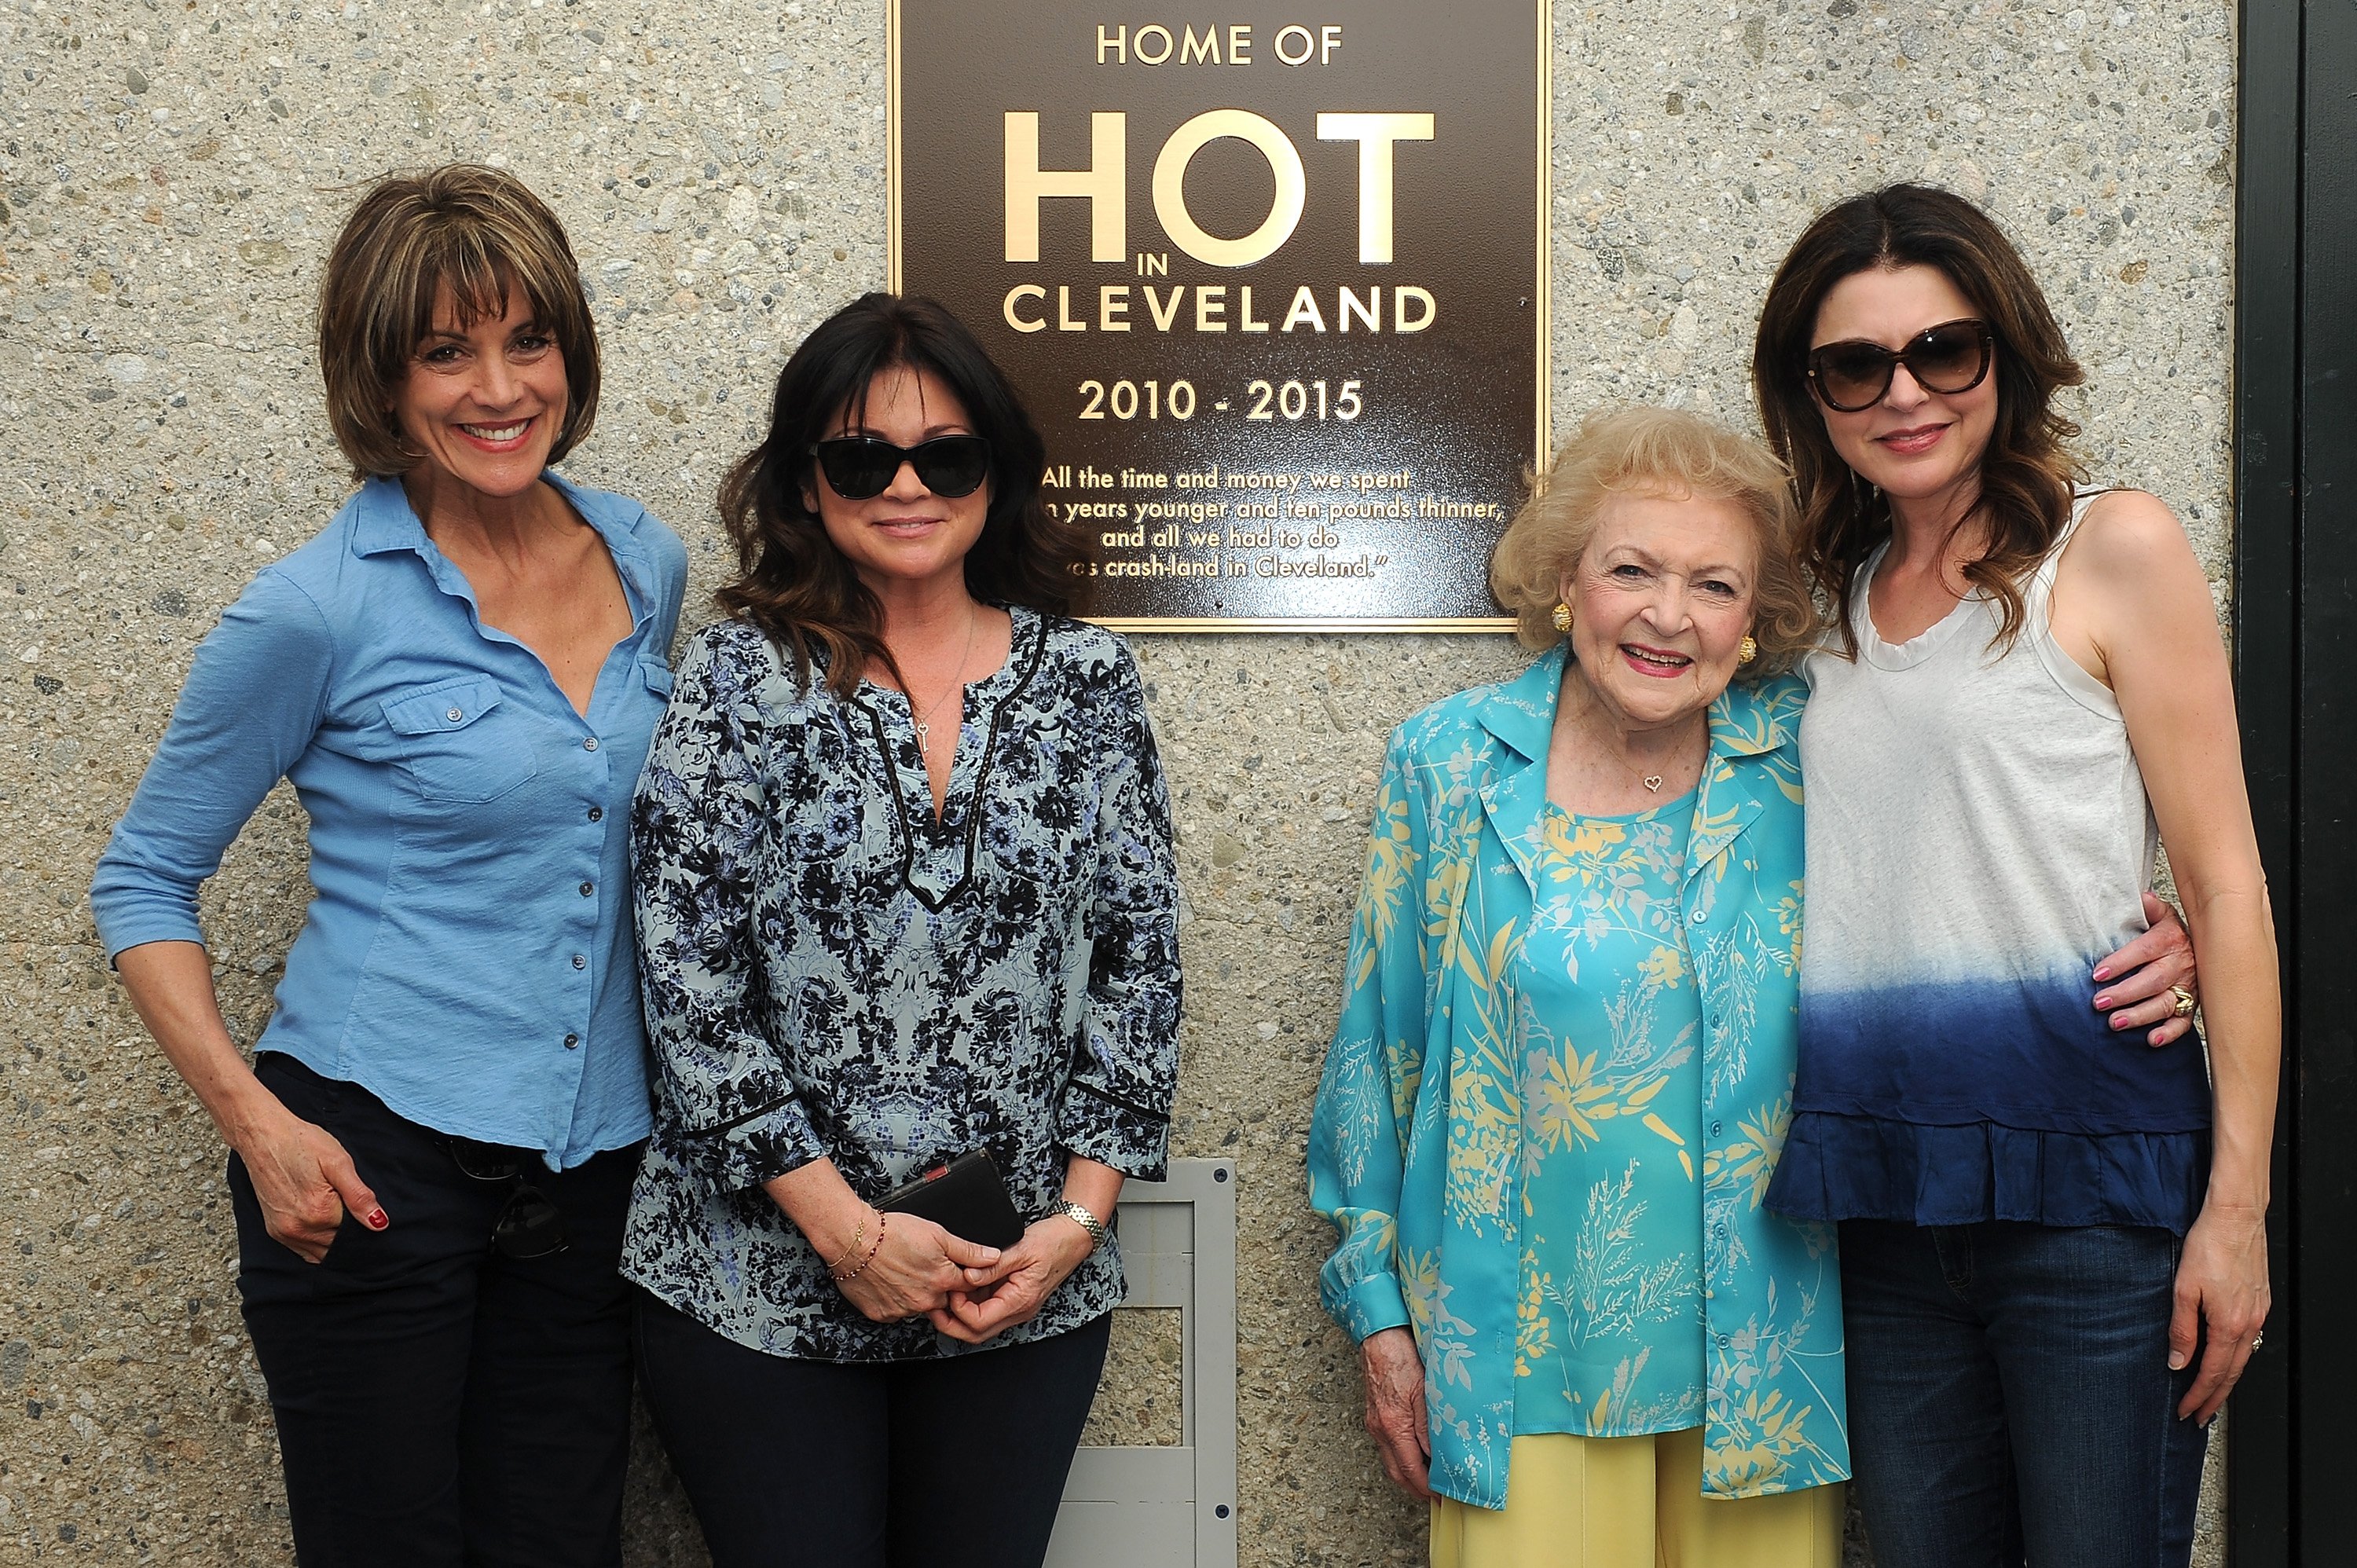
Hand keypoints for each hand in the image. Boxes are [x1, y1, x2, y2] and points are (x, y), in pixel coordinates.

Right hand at [235, 1104, 385, 1264]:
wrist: (263, 1136)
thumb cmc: (301, 1143)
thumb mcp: (338, 1163)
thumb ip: (359, 1196)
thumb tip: (379, 1223)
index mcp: (319, 1213)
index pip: (355, 1233)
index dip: (364, 1221)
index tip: (362, 1205)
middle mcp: (299, 1229)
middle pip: (337, 1246)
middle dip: (349, 1233)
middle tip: (348, 1205)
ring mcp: (284, 1233)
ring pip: (321, 1253)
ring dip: (333, 1240)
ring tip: (335, 1211)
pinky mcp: (274, 1231)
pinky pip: (303, 1250)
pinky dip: (316, 1243)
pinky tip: (321, 1221)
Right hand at [832, 1212, 1002, 1324]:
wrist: (854, 1239)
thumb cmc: (893, 1232)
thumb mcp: (938, 1234)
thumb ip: (969, 1250)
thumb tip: (994, 1257)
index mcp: (942, 1281)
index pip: (967, 1286)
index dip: (962, 1276)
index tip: (952, 1267)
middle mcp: (925, 1301)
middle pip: (943, 1299)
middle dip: (939, 1286)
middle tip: (923, 1266)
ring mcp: (902, 1310)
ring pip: (919, 1305)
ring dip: (917, 1293)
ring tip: (904, 1269)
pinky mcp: (881, 1314)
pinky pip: (895, 1310)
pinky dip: (895, 1298)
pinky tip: (889, 1280)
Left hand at [932, 1215, 1094, 1344]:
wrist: (1073, 1238)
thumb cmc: (1052, 1242)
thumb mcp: (1020, 1249)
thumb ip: (992, 1266)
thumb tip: (967, 1277)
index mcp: (1020, 1301)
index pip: (980, 1322)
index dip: (959, 1309)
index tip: (952, 1287)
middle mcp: (1018, 1310)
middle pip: (977, 1333)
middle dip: (952, 1323)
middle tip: (936, 1303)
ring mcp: (1015, 1306)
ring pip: (980, 1324)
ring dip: (960, 1312)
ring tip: (947, 1292)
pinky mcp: (1013, 1298)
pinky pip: (987, 1308)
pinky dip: (971, 1301)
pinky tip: (962, 1286)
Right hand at [1359, 1326, 1432, 1499]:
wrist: (1380, 1338)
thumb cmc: (1403, 1359)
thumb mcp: (1425, 1392)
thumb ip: (1430, 1427)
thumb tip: (1438, 1456)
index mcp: (1393, 1426)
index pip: (1410, 1470)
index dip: (1426, 1488)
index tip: (1441, 1497)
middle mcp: (1379, 1429)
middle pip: (1396, 1473)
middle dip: (1416, 1489)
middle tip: (1437, 1496)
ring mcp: (1374, 1423)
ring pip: (1390, 1461)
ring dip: (1408, 1474)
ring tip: (1429, 1480)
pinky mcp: (1374, 1416)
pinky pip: (1388, 1446)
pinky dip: (1402, 1458)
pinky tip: (1415, 1454)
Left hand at [2093, 892, 2199, 1046]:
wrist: (2209, 947)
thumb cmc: (2173, 932)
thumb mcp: (2163, 914)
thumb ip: (2150, 907)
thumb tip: (2142, 897)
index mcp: (2170, 940)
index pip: (2144, 951)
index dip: (2121, 962)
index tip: (2097, 973)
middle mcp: (2180, 965)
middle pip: (2153, 981)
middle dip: (2125, 993)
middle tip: (2099, 1003)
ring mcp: (2188, 987)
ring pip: (2166, 1004)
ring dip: (2141, 1015)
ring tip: (2115, 1023)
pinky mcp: (2192, 1004)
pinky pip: (2184, 1022)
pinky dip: (2170, 1032)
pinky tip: (2151, 1040)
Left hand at [2170, 1200, 2269, 1422]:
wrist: (2236, 1218)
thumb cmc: (2209, 1245)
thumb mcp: (2183, 1288)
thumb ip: (2181, 1329)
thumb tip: (2178, 1363)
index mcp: (2229, 1324)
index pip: (2212, 1373)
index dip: (2198, 1396)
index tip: (2186, 1411)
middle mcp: (2249, 1324)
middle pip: (2231, 1373)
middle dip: (2214, 1399)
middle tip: (2199, 1416)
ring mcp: (2258, 1313)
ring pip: (2242, 1359)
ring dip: (2225, 1381)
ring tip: (2210, 1397)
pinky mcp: (2260, 1302)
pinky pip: (2248, 1341)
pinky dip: (2235, 1359)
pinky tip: (2225, 1360)